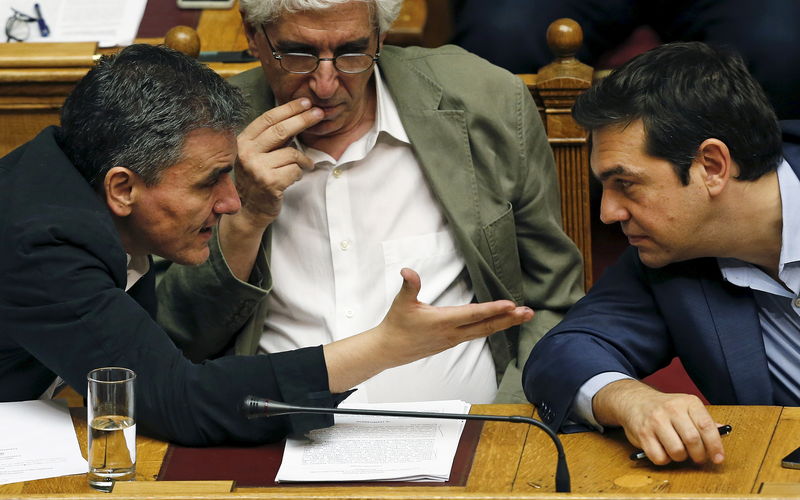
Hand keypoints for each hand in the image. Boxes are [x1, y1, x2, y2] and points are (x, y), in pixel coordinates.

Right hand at [234, 98, 322, 229]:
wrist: (250, 209)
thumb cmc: (258, 179)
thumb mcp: (258, 155)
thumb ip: (272, 139)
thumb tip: (298, 116)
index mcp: (243, 141)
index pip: (268, 119)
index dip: (289, 109)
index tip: (306, 102)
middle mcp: (247, 153)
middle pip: (281, 131)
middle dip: (303, 120)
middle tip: (319, 114)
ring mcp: (257, 168)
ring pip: (292, 154)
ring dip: (303, 160)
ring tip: (304, 165)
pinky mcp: (269, 183)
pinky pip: (295, 171)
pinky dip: (299, 174)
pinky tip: (293, 178)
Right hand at [323, 268, 533, 391]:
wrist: (389, 350)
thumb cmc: (397, 325)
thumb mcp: (402, 303)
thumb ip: (409, 285)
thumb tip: (407, 271)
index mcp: (443, 321)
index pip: (473, 315)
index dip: (493, 309)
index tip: (511, 305)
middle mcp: (452, 333)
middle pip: (486, 327)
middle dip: (509, 319)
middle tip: (529, 313)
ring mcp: (454, 339)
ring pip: (484, 332)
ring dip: (505, 323)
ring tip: (522, 316)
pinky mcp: (452, 342)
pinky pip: (477, 334)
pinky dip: (492, 328)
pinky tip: (501, 323)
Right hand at [593, 379, 724, 464]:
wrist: (634, 401)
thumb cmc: (664, 408)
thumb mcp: (685, 407)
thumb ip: (702, 420)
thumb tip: (722, 431)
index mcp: (688, 402)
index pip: (706, 426)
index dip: (715, 445)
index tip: (718, 458)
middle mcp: (671, 409)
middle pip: (692, 440)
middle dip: (698, 455)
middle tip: (698, 457)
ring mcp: (655, 420)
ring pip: (676, 451)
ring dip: (680, 457)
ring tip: (678, 452)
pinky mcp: (642, 433)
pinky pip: (659, 457)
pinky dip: (664, 459)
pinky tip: (663, 451)